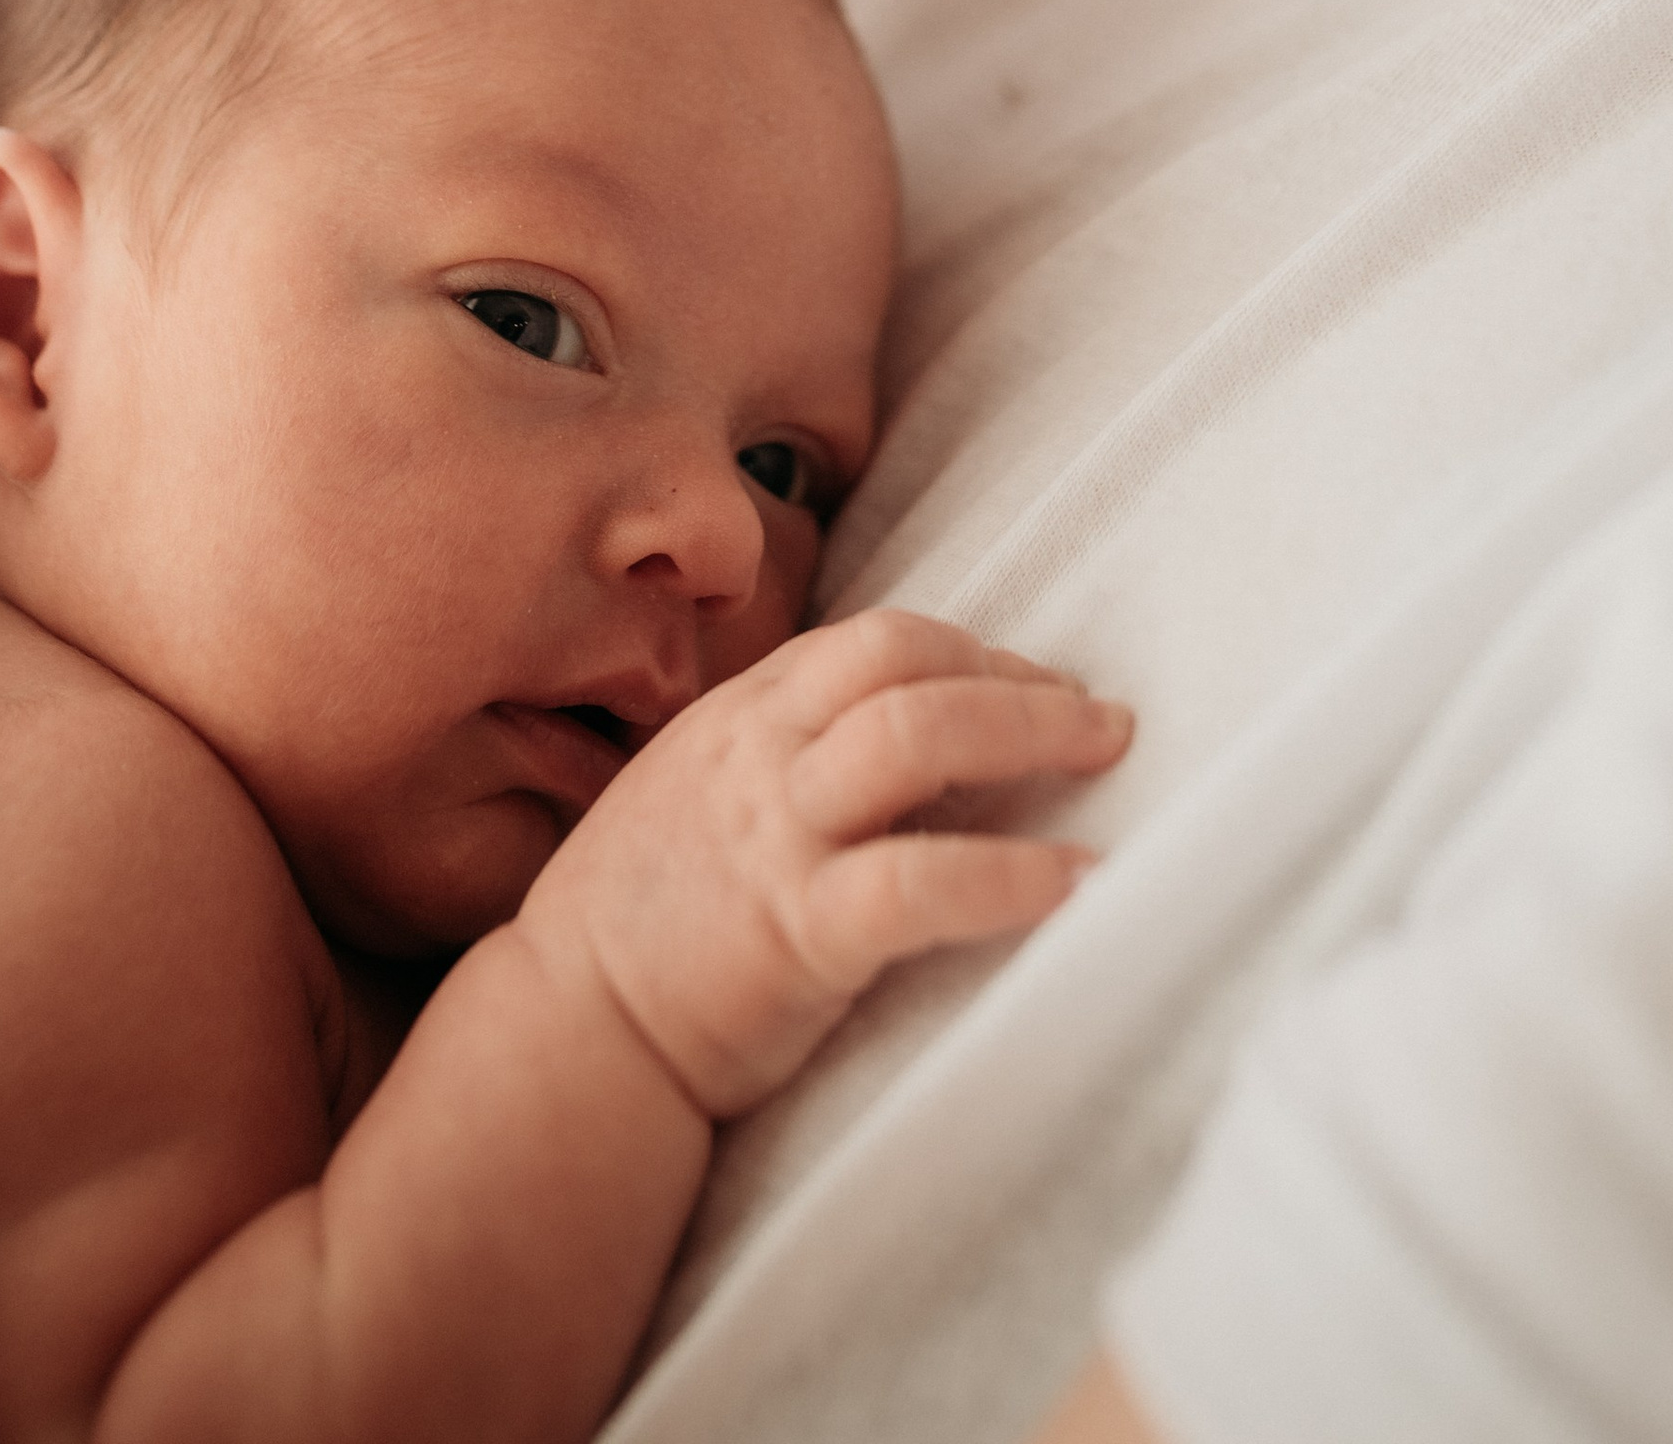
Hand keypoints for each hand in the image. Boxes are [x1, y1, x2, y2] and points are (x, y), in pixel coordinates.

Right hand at [514, 608, 1132, 1118]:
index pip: (874, 640)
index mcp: (741, 717)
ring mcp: (775, 839)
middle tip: (1104, 716)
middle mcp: (761, 757)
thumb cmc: (642, 920)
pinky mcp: (795, 934)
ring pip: (917, 738)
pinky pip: (917, 883)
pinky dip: (1008, 875)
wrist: (566, 1033)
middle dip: (1022, 679)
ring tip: (1107, 757)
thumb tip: (901, 735)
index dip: (970, 649)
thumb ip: (780, 751)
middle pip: (909, 666)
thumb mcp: (695, 790)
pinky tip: (1075, 881)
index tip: (1030, 681)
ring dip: (1032, 735)